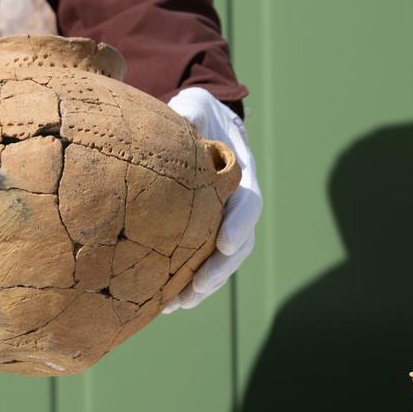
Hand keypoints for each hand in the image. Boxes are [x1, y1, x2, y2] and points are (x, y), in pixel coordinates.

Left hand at [163, 87, 262, 311]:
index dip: (238, 223)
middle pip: (239, 244)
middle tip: (195, 290)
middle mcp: (238, 202)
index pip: (248, 202)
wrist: (200, 125)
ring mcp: (223, 220)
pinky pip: (201, 263)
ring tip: (176, 306)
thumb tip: (181, 122)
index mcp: (242, 173)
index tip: (224, 244)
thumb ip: (190, 113)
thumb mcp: (194, 105)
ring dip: (202, 286)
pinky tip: (165, 302)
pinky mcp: (204, 232)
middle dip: (219, 270)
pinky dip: (187, 283)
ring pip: (222, 262)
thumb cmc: (197, 114)